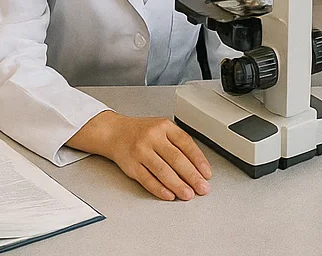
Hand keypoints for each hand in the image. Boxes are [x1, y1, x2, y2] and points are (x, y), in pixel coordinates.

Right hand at [70, 111, 211, 201]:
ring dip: (178, 185)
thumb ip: (178, 143)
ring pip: (162, 171)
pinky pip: (147, 179)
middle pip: (176, 159)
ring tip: (188, 194)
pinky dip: (160, 189)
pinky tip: (169, 195)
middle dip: (192, 176)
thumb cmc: (142, 132)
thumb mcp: (162, 128)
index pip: (186, 144)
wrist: (114, 132)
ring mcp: (141, 151)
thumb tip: (197, 166)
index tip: (207, 174)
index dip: (199, 160)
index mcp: (164, 126)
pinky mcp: (131, 165)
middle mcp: (152, 137)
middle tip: (202, 188)